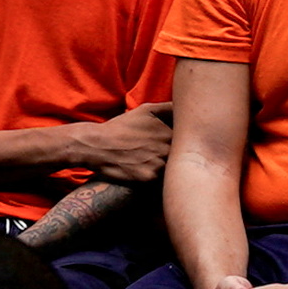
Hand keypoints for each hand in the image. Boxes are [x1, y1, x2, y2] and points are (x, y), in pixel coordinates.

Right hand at [54, 105, 175, 188]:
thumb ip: (170, 108)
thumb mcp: (147, 110)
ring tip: (155, 164)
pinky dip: (158, 179)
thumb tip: (187, 107)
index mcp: (171, 132)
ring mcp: (159, 164)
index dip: (186, 143)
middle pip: (184, 156)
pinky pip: (161, 181)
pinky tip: (148, 172)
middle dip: (181, 156)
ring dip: (170, 169)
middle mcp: (167, 148)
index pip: (190, 141)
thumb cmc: (123, 127)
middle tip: (164, 155)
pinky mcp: (149, 178)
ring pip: (173, 170)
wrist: (97, 145)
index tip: (182, 144)